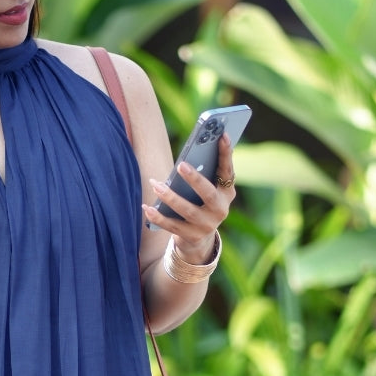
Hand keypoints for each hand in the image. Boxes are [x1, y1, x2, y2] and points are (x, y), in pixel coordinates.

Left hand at [141, 132, 235, 261]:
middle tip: (180, 165)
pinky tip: (147, 207)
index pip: (228, 171)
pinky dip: (158, 217)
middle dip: (195, 179)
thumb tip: (195, 149)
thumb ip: (205, 172)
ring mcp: (207, 225)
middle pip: (208, 193)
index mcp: (226, 193)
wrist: (200, 240)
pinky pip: (172, 226)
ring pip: (187, 210)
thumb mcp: (208, 189)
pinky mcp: (192, 237)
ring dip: (170, 197)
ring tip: (156, 185)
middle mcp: (220, 210)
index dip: (226, 154)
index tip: (223, 135)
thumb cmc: (200, 204)